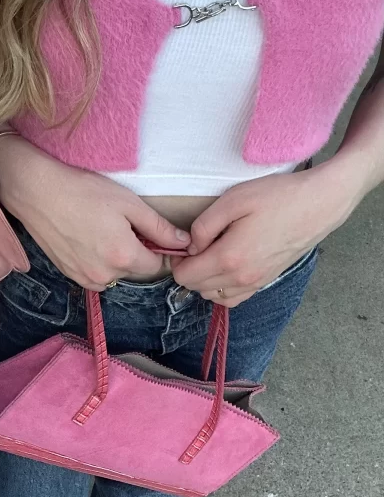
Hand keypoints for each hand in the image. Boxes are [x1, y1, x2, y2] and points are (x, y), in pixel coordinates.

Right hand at [0, 136, 190, 288]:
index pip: (158, 266)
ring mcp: (86, 278)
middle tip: (127, 224)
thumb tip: (183, 243)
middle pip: (137, 270)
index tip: (159, 234)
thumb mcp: (129, 203)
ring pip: (117, 274)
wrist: (37, 193)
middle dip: (140, 252)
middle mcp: (106, 275)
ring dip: (119, 258)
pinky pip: (98, 274)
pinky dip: (101, 261)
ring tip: (105, 229)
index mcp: (124, 256)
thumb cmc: (83, 191)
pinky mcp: (72, 276)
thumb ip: (159, 227)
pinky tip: (91, 238)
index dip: (163, 251)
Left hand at [171, 165, 355, 306]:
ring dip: (204, 280)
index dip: (178, 260)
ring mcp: (254, 284)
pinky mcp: (264, 282)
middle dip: (189, 270)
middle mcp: (240, 279)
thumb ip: (203, 226)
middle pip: (196, 288)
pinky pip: (232, 299)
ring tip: (212, 254)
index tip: (184, 244)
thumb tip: (191, 247)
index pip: (184, 276)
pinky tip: (225, 268)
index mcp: (228, 258)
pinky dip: (222, 289)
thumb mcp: (233, 200)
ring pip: (212, 296)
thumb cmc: (278, 197)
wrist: (319, 204)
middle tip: (198, 245)